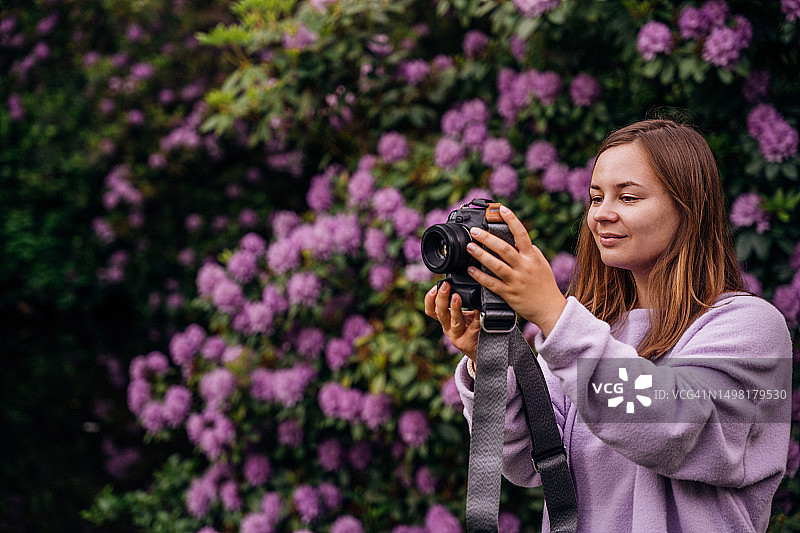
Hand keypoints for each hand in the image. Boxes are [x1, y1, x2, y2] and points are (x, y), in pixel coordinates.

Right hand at [424, 281, 480, 360]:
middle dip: (442, 298)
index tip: (435, 287)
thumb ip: (456, 304)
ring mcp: (457, 336)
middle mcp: (448, 328)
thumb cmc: (470, 329)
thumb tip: (457, 282)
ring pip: (454, 321)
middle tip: (446, 286)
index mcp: (444, 320)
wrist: (477, 350)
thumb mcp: (459, 316)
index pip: (430, 310)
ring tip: (457, 297)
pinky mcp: (468, 341)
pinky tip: (480, 308)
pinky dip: (477, 316)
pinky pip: (474, 326)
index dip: (430, 299)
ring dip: (455, 308)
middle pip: (440, 313)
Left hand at [465, 205, 566, 336]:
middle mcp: (524, 267)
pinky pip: (492, 284)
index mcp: (532, 257)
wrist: (550, 309)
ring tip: (470, 247)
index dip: (512, 220)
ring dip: (481, 255)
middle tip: (475, 231)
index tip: (502, 209)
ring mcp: (516, 280)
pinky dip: (480, 276)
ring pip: (496, 265)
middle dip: (488, 238)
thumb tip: (519, 240)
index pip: (522, 234)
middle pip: (504, 249)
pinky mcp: (509, 293)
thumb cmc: (546, 286)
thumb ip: (531, 251)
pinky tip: (470, 270)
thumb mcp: (542, 264)